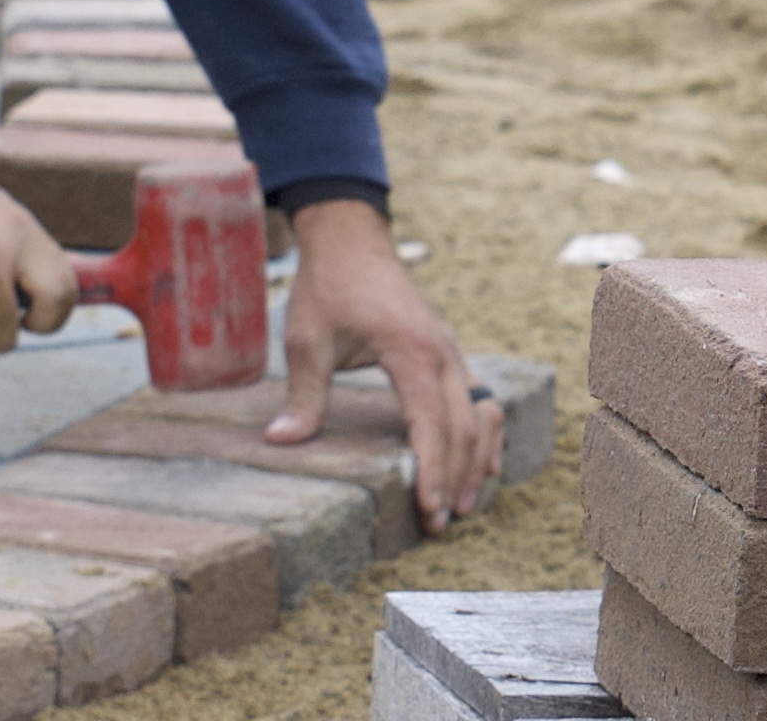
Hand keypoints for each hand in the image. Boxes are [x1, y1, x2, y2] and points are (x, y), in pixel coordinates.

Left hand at [269, 198, 504, 535]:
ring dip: (476, 460)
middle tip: (440, 524)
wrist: (352, 242)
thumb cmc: (329, 288)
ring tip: (462, 504)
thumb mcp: (308, 340)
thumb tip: (281, 441)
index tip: (428, 510)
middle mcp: (444, 352)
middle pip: (466, 426)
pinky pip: (480, 398)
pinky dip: (485, 433)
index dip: (431, 469)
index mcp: (413, 351)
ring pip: (482, 414)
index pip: (432, 423)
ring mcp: (453, 351)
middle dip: (455, 478)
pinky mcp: (450, 352)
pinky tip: (484, 463)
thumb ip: (304, 393)